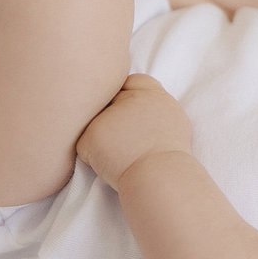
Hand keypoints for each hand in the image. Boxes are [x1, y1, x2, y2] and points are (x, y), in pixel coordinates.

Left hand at [76, 74, 192, 189]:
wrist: (160, 177)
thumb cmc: (169, 157)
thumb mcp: (172, 119)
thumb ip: (154, 104)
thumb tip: (139, 100)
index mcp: (151, 94)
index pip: (131, 81)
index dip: (127, 96)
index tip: (129, 114)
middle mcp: (129, 99)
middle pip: (110, 100)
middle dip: (112, 117)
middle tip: (124, 140)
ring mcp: (108, 116)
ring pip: (95, 123)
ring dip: (103, 137)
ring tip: (122, 156)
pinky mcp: (91, 135)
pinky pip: (85, 145)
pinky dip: (93, 157)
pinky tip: (111, 165)